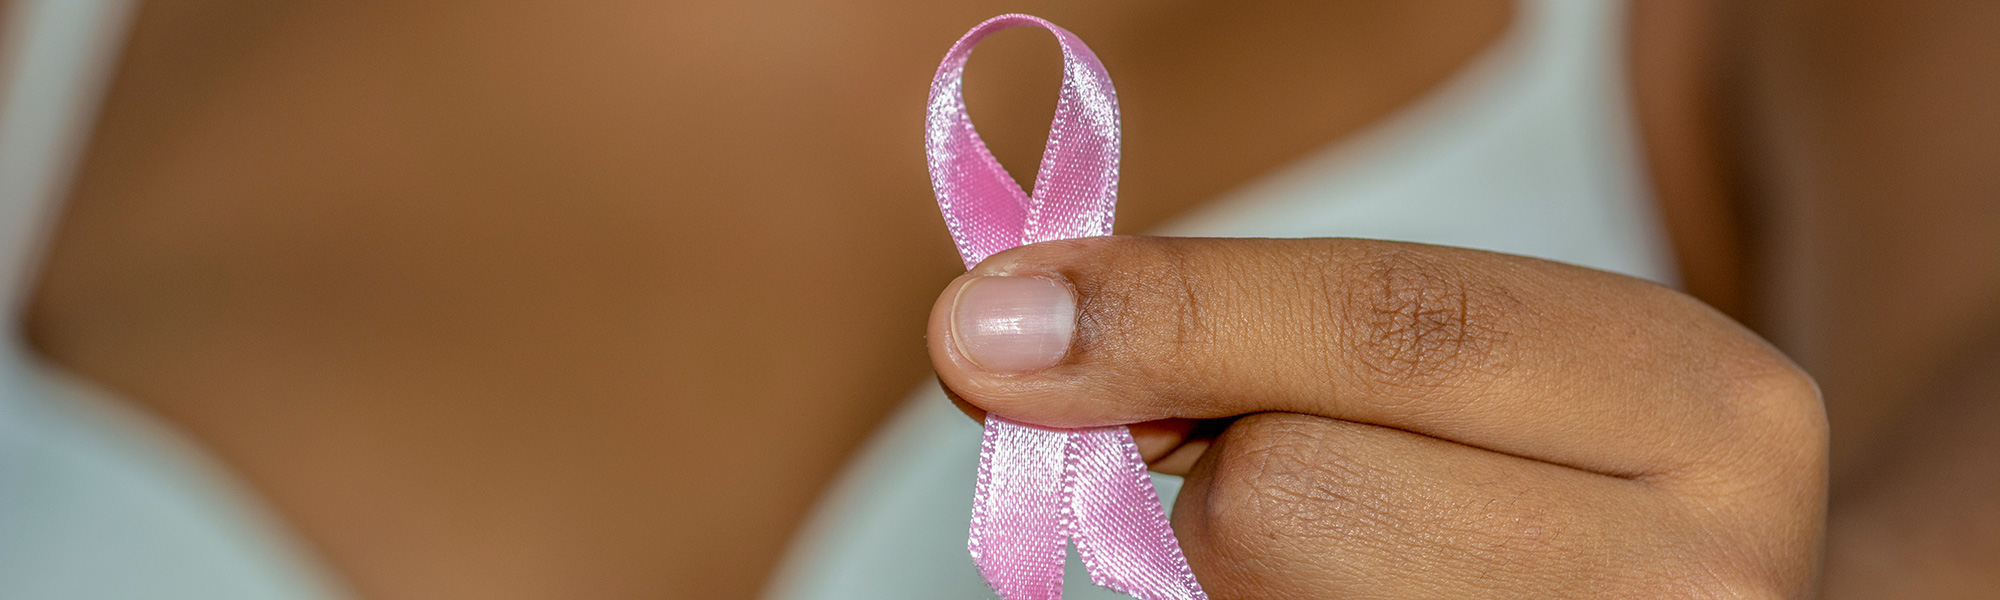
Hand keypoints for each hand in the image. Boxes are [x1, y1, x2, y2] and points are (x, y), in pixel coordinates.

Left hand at [928, 237, 1825, 598]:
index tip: (986, 331)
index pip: (1393, 332)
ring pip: (1253, 590)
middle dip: (1227, 464)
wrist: (1665, 590)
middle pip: (1288, 496)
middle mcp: (1684, 583)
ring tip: (1366, 549)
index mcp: (1700, 408)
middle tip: (1267, 453)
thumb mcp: (1474, 349)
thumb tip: (1001, 336)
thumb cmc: (1547, 460)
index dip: (1174, 318)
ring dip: (1242, 564)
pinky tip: (1347, 597)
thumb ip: (1267, 320)